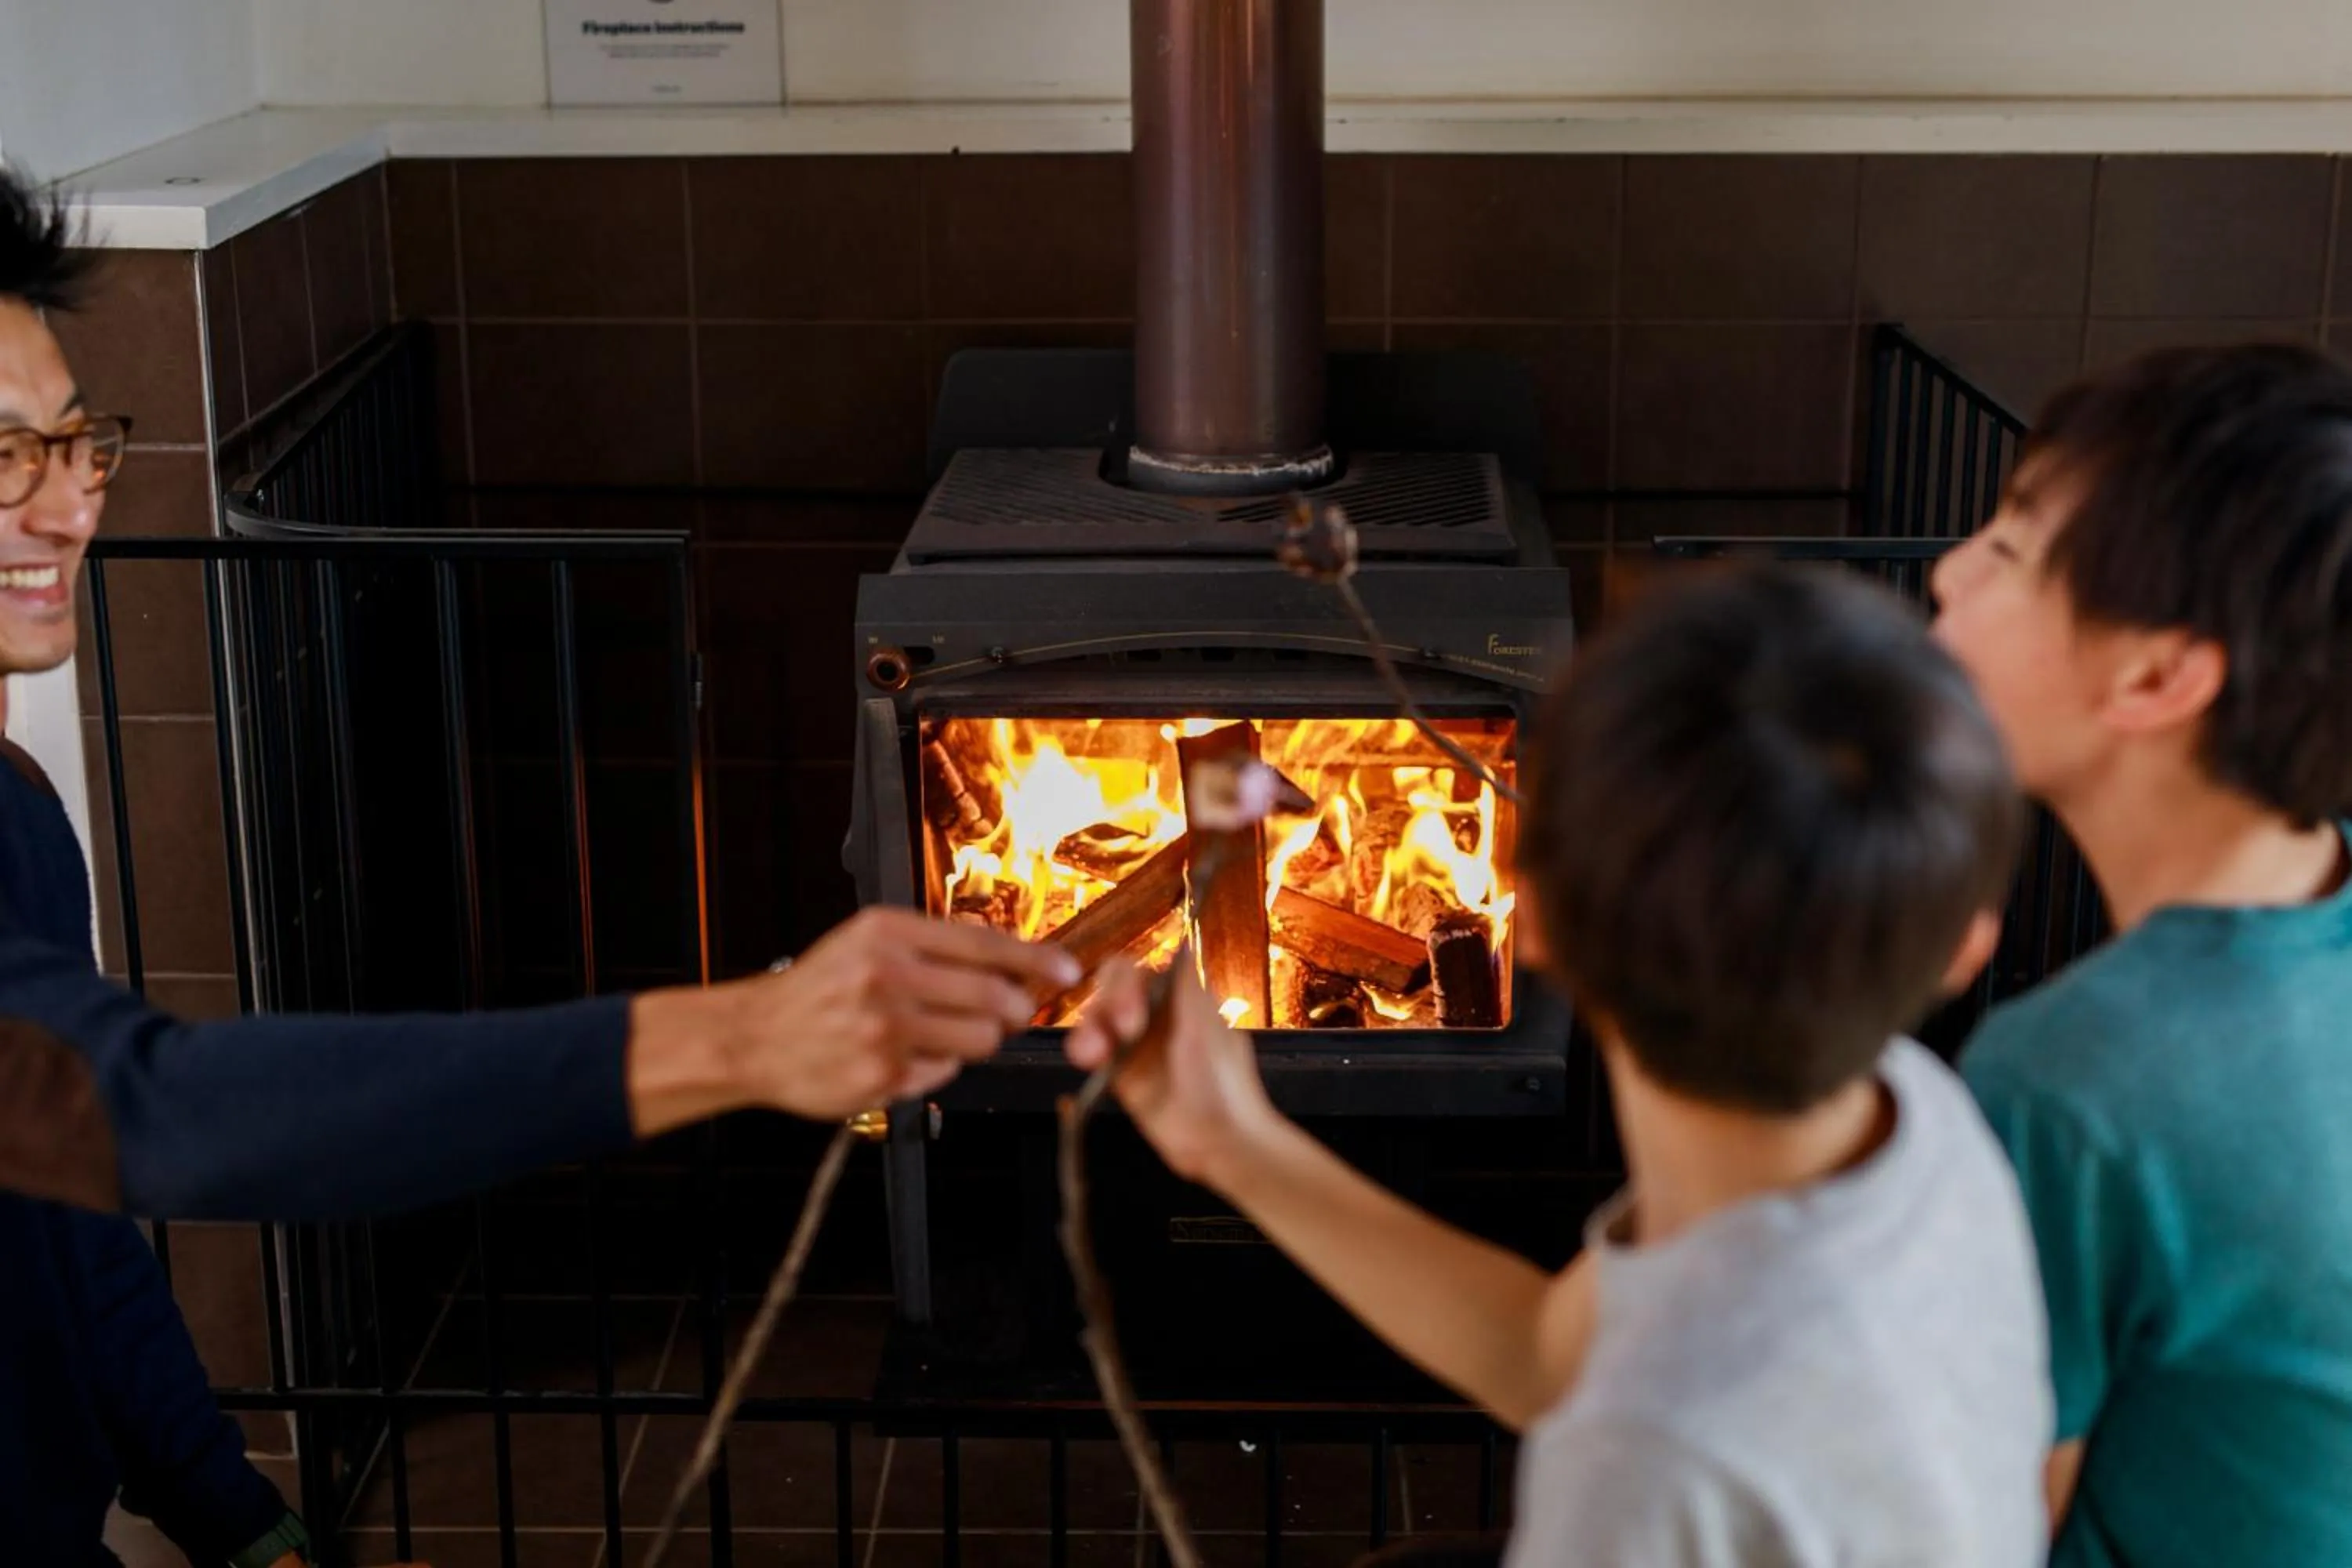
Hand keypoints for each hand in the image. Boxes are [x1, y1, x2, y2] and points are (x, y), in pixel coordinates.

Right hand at [629, 908, 1079, 1132]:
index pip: (984, 944)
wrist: (755, 1037)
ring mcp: (884, 1030)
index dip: (1036, 960)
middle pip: (996, 998)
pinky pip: (943, 1073)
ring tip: (944, 1032)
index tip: (1068, 969)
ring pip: (979, 1040)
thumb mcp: (867, 941)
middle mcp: (887, 977)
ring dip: (978, 1039)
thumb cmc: (818, 987)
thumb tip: (1003, 948)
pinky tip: (905, 1056)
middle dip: (1016, 1008)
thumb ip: (932, 942)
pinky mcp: (882, 1076)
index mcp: (887, 934)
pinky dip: (937, 1067)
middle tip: (1013, 1010)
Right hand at [1065, 959, 1281, 1188]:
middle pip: (1110, 992)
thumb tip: (1183, 945)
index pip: (1137, 972)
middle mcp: (1153, 1016)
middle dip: (1107, 1006)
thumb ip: (1186, 987)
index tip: (1131, 1014)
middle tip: (1121, 1032)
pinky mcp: (1122, 1075)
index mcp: (1178, 998)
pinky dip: (1084, 1051)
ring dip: (1088, 1030)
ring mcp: (1135, 1045)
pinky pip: (1094, 1053)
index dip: (1125, 986)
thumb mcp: (1206, 1029)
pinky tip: (1087, 1061)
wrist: (1222, 1141)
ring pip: (1097, 1020)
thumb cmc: (1224, 1083)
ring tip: (1090, 1055)